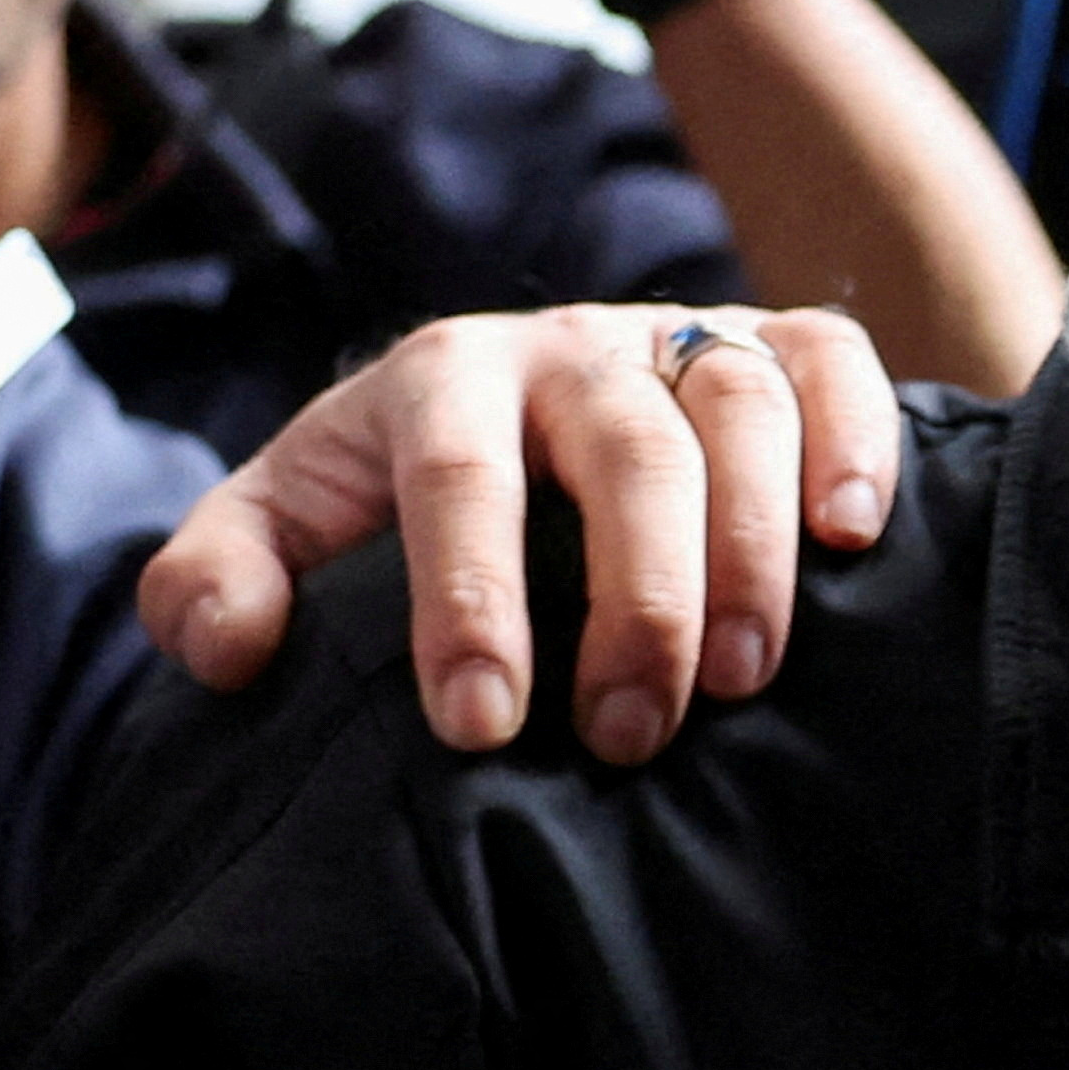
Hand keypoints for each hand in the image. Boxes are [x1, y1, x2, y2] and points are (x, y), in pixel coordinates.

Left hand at [140, 303, 902, 759]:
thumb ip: (213, 579)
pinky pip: (832, 361)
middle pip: (622, 446)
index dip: (471, 597)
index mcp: (440, 378)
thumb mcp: (286, 526)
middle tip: (630, 734)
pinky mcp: (778, 345)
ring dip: (750, 545)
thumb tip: (228, 648)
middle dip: (636, 598)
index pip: (457, 473)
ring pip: (735, 403)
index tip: (482, 725)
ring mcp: (680, 335)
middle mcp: (568, 346)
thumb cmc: (398, 500)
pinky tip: (853, 538)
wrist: (503, 402)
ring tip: (742, 679)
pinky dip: (855, 437)